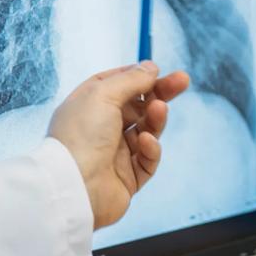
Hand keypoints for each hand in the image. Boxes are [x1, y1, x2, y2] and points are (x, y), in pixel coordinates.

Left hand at [48, 61, 189, 228]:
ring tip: (159, 110)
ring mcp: (113, 154)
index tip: (157, 70)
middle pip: (137, 106)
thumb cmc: (79, 137)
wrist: (73, 188)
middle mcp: (100, 128)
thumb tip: (150, 67)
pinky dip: (150, 149)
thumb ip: (130, 79)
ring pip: (146, 130)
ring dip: (155, 118)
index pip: (116, 85)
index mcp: (87, 106)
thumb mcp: (103, 94)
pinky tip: (147, 142)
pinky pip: (147, 160)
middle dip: (159, 93)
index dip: (137, 76)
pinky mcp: (126, 178)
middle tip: (182, 80)